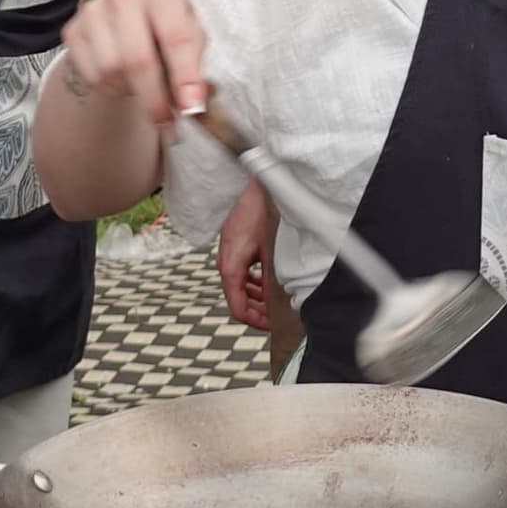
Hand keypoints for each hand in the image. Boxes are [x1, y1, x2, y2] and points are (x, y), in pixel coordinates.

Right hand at [56, 0, 209, 125]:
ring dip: (131, 91)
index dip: (185, 76)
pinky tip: (122, 78)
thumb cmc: (165, 33)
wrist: (127, 22)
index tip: (190, 107)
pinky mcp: (73, 29)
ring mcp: (94, 11)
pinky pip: (92, 76)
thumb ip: (195, 72)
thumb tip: (194, 105)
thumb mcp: (190, 43)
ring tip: (142, 85)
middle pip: (138, 59)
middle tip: (166, 123)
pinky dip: (111, 89)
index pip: (176, 38)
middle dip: (154, 98)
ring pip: (112, 71)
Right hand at [215, 180, 277, 331]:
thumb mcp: (271, 249)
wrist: (253, 182)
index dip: (256, 322)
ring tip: (276, 298)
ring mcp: (228, 253)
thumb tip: (281, 301)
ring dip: (257, 295)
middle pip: (237, 299)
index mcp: (231, 267)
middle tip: (277, 316)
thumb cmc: (261, 210)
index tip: (272, 325)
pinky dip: (254, 280)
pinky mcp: (233, 244)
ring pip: (239, 285)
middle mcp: (225, 263)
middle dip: (258, 310)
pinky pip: (241, 270)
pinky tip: (269, 278)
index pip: (237, 308)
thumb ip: (272, 278)